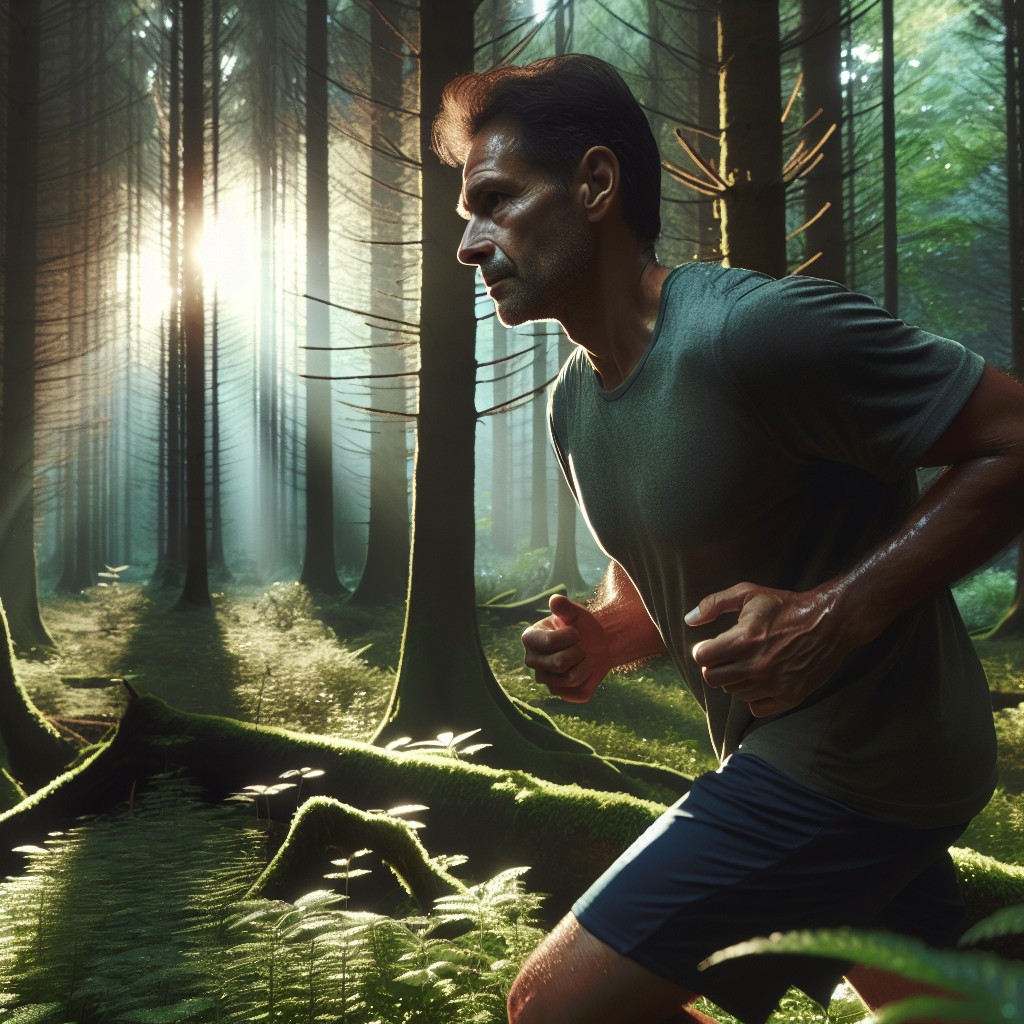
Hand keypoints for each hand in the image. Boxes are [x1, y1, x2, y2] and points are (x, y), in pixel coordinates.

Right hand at [521, 594, 612, 702]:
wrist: (598, 643)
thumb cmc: (582, 626)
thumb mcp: (575, 612)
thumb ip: (565, 606)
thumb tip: (555, 600)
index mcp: (530, 638)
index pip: (550, 642)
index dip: (571, 636)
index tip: (575, 632)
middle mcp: (532, 661)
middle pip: (560, 663)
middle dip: (579, 650)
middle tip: (581, 645)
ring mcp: (545, 680)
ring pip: (571, 678)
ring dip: (586, 664)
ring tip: (583, 656)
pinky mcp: (561, 694)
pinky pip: (580, 692)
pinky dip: (590, 679)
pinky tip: (585, 670)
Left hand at [684, 582, 850, 717]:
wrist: (830, 621)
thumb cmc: (786, 606)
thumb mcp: (748, 594)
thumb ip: (714, 603)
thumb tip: (689, 620)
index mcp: (743, 641)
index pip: (702, 658)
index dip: (704, 650)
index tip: (713, 646)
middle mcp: (756, 666)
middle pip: (712, 679)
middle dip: (715, 666)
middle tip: (729, 656)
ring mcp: (773, 685)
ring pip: (733, 693)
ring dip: (736, 679)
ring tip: (751, 662)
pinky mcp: (789, 697)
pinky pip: (755, 708)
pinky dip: (755, 696)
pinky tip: (762, 679)